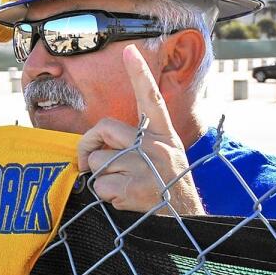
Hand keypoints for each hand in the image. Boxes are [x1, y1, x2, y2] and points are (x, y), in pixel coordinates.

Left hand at [76, 45, 203, 215]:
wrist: (187, 224)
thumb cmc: (167, 190)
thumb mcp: (162, 159)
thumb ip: (135, 145)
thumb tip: (95, 147)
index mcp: (164, 135)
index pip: (151, 99)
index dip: (139, 74)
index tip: (129, 50)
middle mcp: (157, 145)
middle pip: (103, 129)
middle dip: (88, 147)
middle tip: (88, 163)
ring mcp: (146, 165)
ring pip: (96, 162)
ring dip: (101, 179)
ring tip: (126, 188)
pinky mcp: (135, 187)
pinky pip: (99, 186)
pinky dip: (106, 197)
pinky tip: (127, 201)